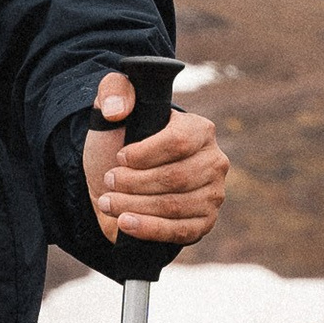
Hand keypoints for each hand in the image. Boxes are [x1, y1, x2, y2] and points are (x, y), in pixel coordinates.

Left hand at [83, 72, 228, 251]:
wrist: (116, 185)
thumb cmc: (118, 145)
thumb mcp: (110, 112)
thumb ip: (114, 91)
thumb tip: (118, 110)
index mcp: (200, 130)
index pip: (179, 142)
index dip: (144, 153)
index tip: (120, 157)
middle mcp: (214, 162)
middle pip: (176, 177)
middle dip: (134, 182)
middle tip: (109, 181)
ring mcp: (213, 195)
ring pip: (175, 206)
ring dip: (135, 206)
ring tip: (108, 201)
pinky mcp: (203, 223)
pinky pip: (180, 231)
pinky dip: (149, 229)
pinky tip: (125, 223)